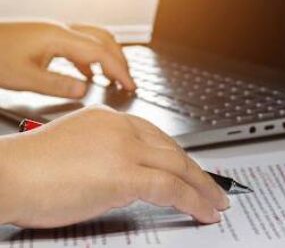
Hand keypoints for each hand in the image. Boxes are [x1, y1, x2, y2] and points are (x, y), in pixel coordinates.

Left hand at [0, 22, 134, 98]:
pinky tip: (91, 74)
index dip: (119, 70)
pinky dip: (94, 59)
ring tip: (116, 78)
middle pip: (104, 41)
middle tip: (129, 83)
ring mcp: (57, 32)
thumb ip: (57, 84)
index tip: (130, 86)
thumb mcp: (24, 78)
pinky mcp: (51, 38)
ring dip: (110, 58)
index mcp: (58, 38)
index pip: (101, 53)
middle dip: (121, 62)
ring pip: (96, 39)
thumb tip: (84, 89)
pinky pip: (82, 45)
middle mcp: (61, 30)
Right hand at [0, 106, 228, 227]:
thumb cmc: (32, 169)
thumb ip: (110, 156)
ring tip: (215, 203)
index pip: (157, 138)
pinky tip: (202, 211)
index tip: (190, 171)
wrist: (6, 175)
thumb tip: (132, 176)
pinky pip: (170, 186)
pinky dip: (192, 200)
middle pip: (173, 149)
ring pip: (178, 166)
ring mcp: (123, 148)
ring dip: (202, 187)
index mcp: (110, 120)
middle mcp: (120, 128)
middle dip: (198, 172)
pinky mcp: (123, 173)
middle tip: (214, 188)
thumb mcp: (79, 151)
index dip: (179, 157)